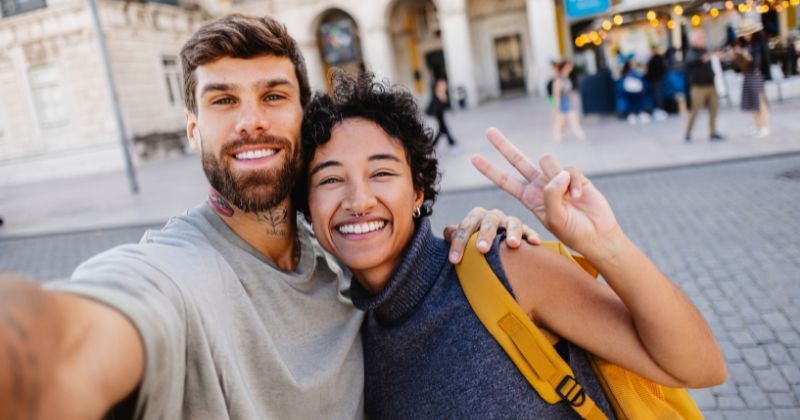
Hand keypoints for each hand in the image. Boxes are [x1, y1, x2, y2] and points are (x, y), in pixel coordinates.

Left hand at [444, 207, 540, 263]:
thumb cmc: (476, 242)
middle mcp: (494, 217)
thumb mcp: (465, 238)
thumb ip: (455, 235)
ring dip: (512, 232)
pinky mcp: (525, 230)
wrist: (496, 242)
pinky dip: (532, 235)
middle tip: (482, 249)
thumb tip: (447, 232)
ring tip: (512, 244)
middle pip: (489, 221)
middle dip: (485, 235)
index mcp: (477, 217)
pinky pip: (530, 231)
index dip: (459, 242)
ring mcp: (510, 223)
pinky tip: (535, 243)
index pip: (466, 226)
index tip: (454, 260)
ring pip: (512, 223)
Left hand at [470, 127, 618, 252]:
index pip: (504, 181)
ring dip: (557, 178)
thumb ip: (551, 195)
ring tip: (569, 197)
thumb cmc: (574, 232)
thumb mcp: (555, 219)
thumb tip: (558, 173)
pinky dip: (574, 181)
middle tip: (488, 131)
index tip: (473, 158)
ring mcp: (556, 179)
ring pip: (547, 161)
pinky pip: (569, 168)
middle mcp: (539, 185)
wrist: (597, 234)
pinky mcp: (574, 175)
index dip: (489, 170)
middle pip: (518, 160)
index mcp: (528, 198)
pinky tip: (579, 195)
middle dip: (503, 145)